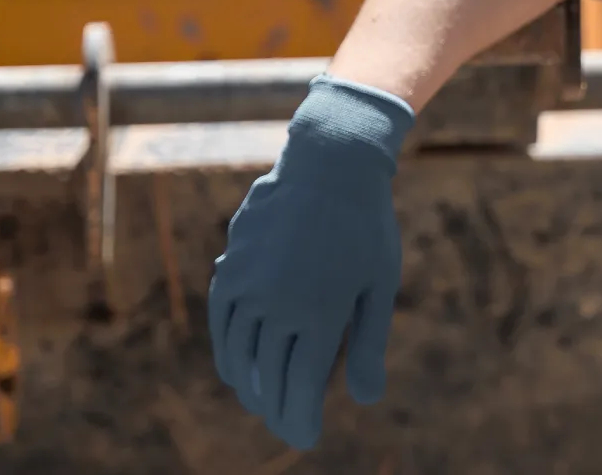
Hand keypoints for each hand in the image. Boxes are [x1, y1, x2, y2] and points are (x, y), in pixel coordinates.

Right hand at [209, 75, 413, 449]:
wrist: (331, 164)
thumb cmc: (366, 227)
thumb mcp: (380, 285)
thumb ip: (370, 345)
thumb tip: (366, 401)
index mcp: (321, 316)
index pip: (301, 390)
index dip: (299, 420)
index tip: (304, 438)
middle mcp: (278, 307)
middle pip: (269, 379)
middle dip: (277, 410)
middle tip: (287, 424)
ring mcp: (249, 287)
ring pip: (239, 357)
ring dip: (250, 385)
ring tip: (263, 399)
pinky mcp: (230, 268)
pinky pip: (221, 324)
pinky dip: (228, 351)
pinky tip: (238, 364)